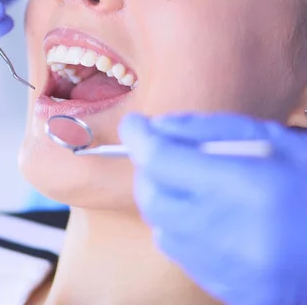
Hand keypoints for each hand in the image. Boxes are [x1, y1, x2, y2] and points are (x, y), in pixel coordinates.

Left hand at [119, 113, 306, 304]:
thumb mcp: (279, 141)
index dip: (138, 137)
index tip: (134, 125)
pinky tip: (209, 216)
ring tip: (194, 184)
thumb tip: (159, 127)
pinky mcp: (230, 292)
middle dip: (148, 169)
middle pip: (151, 196)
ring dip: (164, 199)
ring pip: (161, 227)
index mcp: (244, 188)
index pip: (160, 160)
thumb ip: (212, 131)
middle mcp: (227, 233)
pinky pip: (181, 254)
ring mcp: (226, 269)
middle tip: (163, 153)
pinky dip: (181, 229)